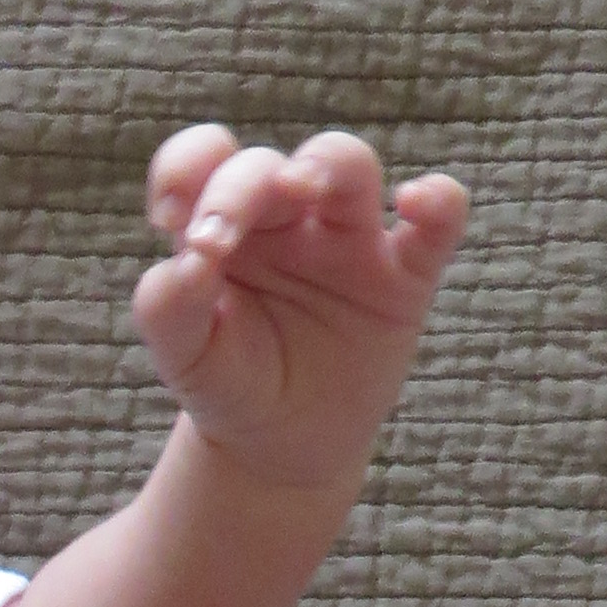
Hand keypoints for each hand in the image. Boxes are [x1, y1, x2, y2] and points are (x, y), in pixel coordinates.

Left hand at [131, 127, 468, 491]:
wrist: (277, 445)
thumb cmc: (227, 383)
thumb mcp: (184, 357)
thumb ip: (168, 307)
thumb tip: (187, 262)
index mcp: (223, 224)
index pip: (204, 161)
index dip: (186, 167)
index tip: (168, 218)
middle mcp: (284, 218)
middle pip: (268, 165)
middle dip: (239, 189)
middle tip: (215, 237)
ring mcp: (348, 241)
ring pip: (348, 166)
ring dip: (326, 164)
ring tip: (302, 186)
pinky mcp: (404, 277)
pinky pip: (437, 223)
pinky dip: (438, 201)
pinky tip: (415, 203)